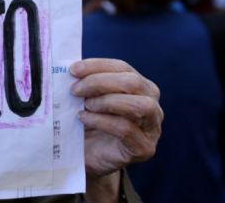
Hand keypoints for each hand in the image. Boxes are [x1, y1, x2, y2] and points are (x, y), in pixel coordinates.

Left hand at [70, 59, 161, 197]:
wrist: (89, 157)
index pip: (123, 68)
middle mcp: (152, 104)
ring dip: (107, 101)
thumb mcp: (87, 98)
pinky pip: (126, 129)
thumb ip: (85, 82)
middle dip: (100, 82)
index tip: (73, 70)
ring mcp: (152, 128)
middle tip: (75, 89)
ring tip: (85, 105)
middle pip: (133, 83)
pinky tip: (85, 119)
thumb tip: (72, 70)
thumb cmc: (90, 123)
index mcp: (140, 87)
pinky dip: (102, 121)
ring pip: (139, 105)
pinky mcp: (144, 148)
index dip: (97, 66)